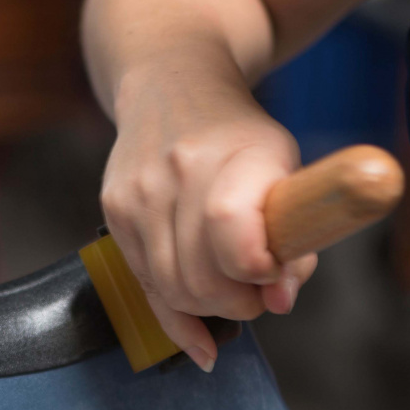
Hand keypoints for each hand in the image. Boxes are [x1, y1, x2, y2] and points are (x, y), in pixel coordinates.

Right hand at [101, 73, 316, 371]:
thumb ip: (294, 240)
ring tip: (229, 293)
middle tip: (255, 294)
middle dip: (237, 303)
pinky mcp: (114, 211)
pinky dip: (176, 313)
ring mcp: (139, 192)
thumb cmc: (238, 137)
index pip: (231, 227)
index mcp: (237, 152)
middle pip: (200, 277)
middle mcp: (180, 169)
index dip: (255, 266)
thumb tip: (279, 301)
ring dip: (207, 308)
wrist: (170, 84)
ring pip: (172, 291)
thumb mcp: (284, 169)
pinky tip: (198, 325)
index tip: (271, 271)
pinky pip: (145, 286)